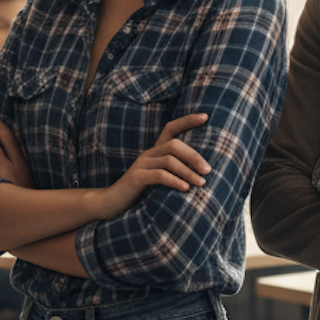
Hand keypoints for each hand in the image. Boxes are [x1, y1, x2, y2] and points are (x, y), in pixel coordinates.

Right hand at [94, 113, 209, 220]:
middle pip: (174, 144)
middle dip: (194, 156)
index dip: (187, 120)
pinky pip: (159, 175)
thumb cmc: (140, 192)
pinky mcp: (136, 178)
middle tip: (208, 170)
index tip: (205, 116)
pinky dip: (174, 181)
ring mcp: (141, 164)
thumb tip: (202, 174)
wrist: (111, 202)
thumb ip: (174, 172)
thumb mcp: (158, 179)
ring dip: (188, 171)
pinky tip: (185, 189)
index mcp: (155, 151)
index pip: (171, 128)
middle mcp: (148, 154)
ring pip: (169, 160)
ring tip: (201, 183)